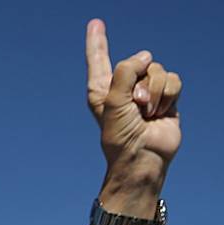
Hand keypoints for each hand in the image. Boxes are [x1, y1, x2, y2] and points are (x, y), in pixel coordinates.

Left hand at [86, 19, 181, 179]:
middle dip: (141, 82)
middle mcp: (123, 87)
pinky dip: (169, 96)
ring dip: (155, 92)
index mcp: (102, 88)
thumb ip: (126, 72)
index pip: (99, 59)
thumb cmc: (121, 135)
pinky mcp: (165, 98)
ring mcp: (145, 92)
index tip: (96, 23)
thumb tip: (145, 56)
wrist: (143, 156)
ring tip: (147, 113)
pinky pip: (173, 80)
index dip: (97, 41)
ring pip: (158, 70)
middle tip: (136, 106)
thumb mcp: (114, 101)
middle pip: (139, 62)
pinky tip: (161, 113)